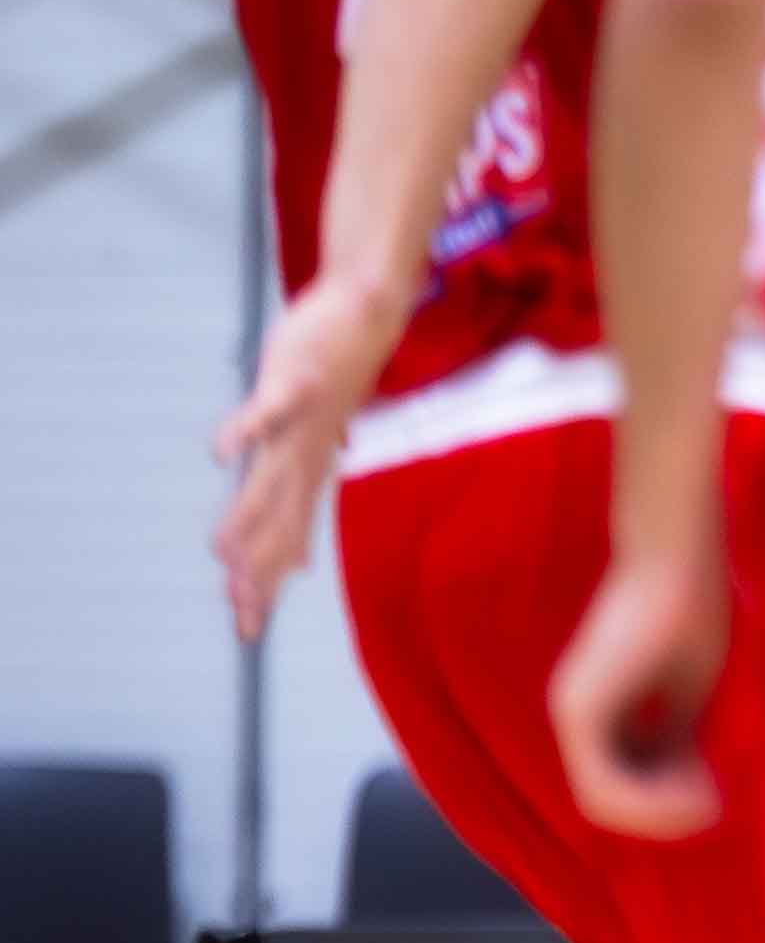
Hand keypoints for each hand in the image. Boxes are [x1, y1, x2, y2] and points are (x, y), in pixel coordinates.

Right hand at [209, 267, 409, 642]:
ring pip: (269, 480)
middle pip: (276, 525)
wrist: (367, 314)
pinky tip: (220, 453)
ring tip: (222, 554)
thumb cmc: (334, 378)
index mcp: (307, 473)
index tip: (248, 628)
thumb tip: (301, 562)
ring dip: (246, 517)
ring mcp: (300, 423)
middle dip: (258, 573)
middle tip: (242, 616)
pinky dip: (243, 431)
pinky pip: (265, 411)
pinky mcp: (292, 384)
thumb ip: (299, 502)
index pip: (285, 541)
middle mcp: (304, 457)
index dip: (266, 585)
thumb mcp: (316, 448)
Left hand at [549, 541, 731, 835]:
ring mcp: (572, 713)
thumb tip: (686, 788)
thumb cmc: (691, 611)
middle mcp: (575, 715)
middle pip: (611, 803)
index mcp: (599, 709)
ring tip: (706, 798)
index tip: (713, 790)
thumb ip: (674, 735)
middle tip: (712, 800)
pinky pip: (602, 787)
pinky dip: (648, 803)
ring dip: (660, 813)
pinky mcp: (578, 710)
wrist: (676, 560)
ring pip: (603, 804)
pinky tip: (695, 788)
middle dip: (665, 814)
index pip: (623, 784)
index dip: (669, 803)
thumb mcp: (689, 691)